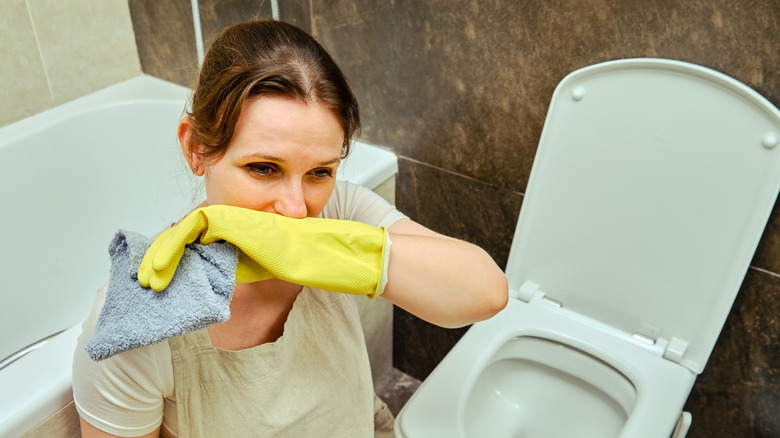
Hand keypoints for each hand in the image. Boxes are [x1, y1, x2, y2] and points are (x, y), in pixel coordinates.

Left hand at [138, 205, 389, 297]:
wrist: (324, 251)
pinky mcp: (233, 218)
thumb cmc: (302, 257)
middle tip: (146, 280)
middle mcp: (231, 219)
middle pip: (184, 232)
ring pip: (183, 229)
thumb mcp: (259, 266)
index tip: (160, 279)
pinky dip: (172, 246)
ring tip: (148, 277)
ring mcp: (232, 216)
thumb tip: (208, 282)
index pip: (196, 239)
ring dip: (161, 253)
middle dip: (160, 255)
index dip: (174, 256)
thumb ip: (234, 266)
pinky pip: (193, 228)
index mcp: (237, 230)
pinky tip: (160, 266)